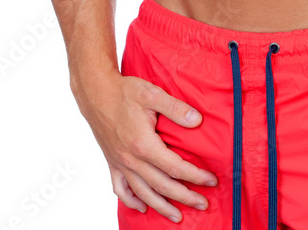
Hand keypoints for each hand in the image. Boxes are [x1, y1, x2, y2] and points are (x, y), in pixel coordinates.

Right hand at [74, 71, 217, 221]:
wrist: (95, 93)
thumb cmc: (124, 91)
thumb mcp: (152, 93)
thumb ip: (176, 108)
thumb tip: (197, 120)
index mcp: (143, 144)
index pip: (175, 167)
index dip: (195, 176)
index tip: (211, 180)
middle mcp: (131, 160)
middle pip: (162, 186)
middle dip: (185, 197)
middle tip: (203, 205)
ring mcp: (120, 164)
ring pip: (143, 193)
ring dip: (162, 207)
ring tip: (177, 217)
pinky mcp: (111, 163)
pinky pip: (120, 189)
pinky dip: (131, 202)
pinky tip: (143, 207)